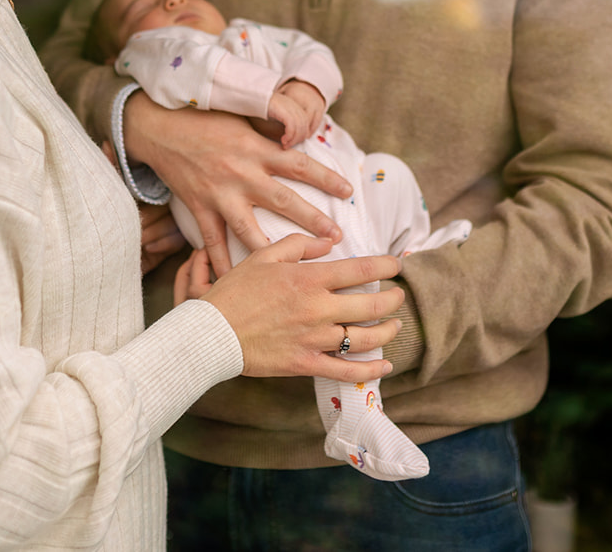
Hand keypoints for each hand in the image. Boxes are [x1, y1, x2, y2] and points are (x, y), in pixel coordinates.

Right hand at [124, 93, 351, 276]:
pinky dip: (223, 263)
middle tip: (337, 238)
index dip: (326, 178)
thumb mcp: (243, 114)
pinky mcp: (198, 208)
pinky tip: (235, 282)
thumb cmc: (205, 117)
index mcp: (255, 148)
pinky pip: (213, 242)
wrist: (159, 126)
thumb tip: (302, 130)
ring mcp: (218, 194)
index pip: (299, 165)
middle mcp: (240, 174)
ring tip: (295, 270)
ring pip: (250, 230)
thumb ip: (272, 125)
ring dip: (274, 251)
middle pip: (283, 201)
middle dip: (312, 221)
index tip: (349, 191)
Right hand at [191, 235, 402, 380]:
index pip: (360, 269)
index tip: (396, 264)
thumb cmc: (234, 292)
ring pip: (364, 338)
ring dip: (387, 331)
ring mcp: (314, 338)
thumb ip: (298, 245)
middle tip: (399, 295)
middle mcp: (318, 308)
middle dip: (393, 300)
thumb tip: (327, 241)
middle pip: (370, 305)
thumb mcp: (263, 256)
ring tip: (396, 325)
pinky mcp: (306, 363)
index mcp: (309, 279)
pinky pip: (345, 370)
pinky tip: (384, 366)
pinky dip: (369, 370)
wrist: (212, 333)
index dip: (385, 265)